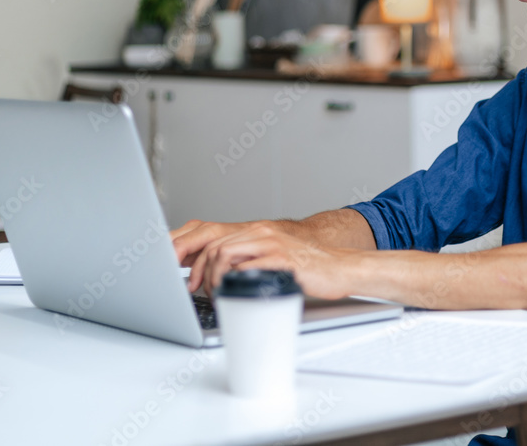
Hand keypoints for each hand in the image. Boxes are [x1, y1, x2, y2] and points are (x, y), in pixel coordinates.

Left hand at [173, 220, 354, 298]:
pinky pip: (248, 268)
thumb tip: (215, 277)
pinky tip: (237, 294)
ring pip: (226, 254)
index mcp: (255, 232)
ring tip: (218, 294)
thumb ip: (246, 261)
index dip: (194, 260)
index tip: (187, 279)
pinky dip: (236, 283)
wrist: (339, 268)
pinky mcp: (282, 259)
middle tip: (200, 292)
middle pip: (214, 246)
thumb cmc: (306, 268)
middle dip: (200, 272)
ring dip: (215, 278)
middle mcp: (260, 233)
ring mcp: (271, 244)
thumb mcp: (271, 259)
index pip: (212, 239)